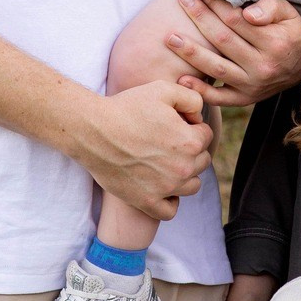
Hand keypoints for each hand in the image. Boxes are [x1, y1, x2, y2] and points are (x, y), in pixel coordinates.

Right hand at [77, 81, 211, 220]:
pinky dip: (169, 201)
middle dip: (190, 150)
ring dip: (184, 175)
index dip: (192, 126)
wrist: (94, 131)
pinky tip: (160, 186)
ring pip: (191, 186)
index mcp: (190, 142)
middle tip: (167, 141)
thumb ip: (192, 98)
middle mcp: (183, 168)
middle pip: (202, 161)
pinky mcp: (147, 202)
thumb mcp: (163, 89)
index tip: (175, 124)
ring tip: (165, 163)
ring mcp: (166, 188)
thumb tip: (199, 117)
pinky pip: (170, 211)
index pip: (206, 136)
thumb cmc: (127, 108)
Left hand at [164, 0, 300, 107]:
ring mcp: (252, 86)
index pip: (237, 20)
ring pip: (216, 68)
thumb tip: (248, 13)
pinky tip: (181, 79)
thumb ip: (271, 8)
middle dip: (200, 18)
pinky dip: (200, 90)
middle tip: (183, 0)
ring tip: (170, 38)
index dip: (216, 4)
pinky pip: (219, 97)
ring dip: (191, 53)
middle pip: (223, 40)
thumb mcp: (290, 14)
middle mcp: (262, 67)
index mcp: (274, 43)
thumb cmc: (292, 33)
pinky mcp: (245, 99)